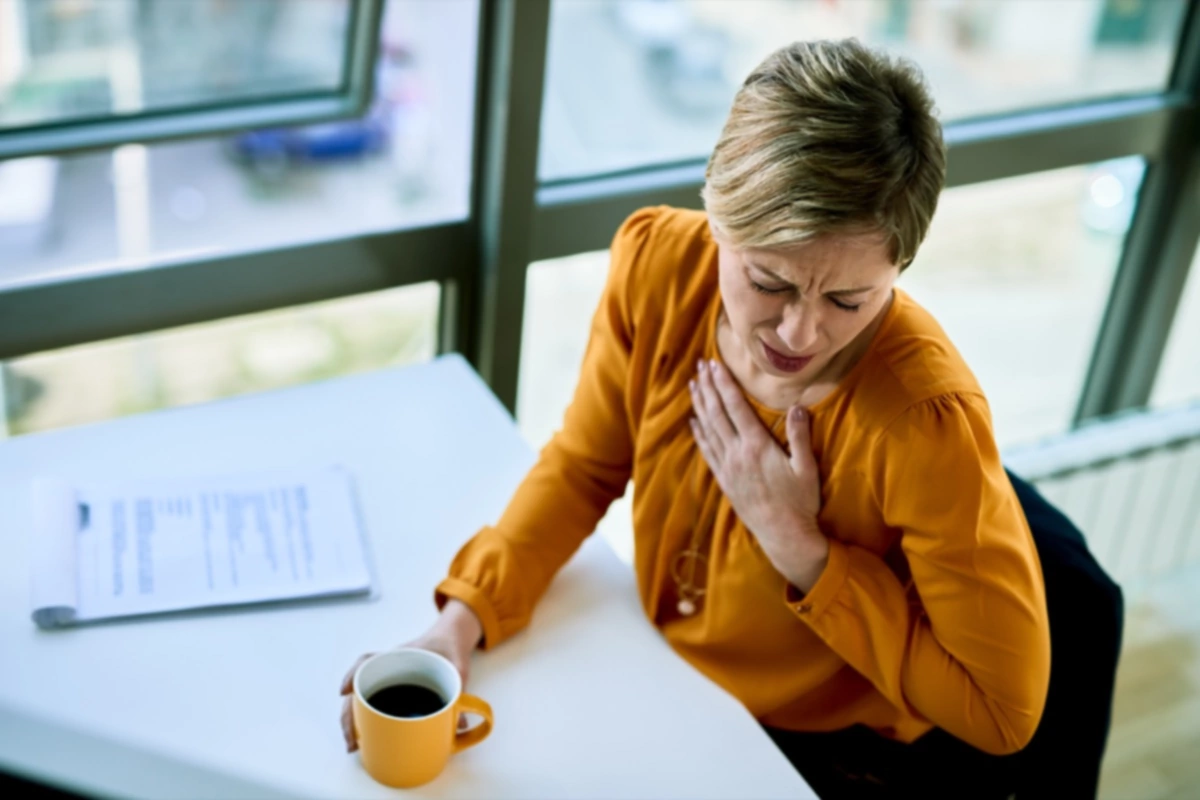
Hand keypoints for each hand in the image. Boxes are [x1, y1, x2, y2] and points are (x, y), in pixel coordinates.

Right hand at [339, 599, 482, 751]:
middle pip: (359, 688)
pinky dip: (366, 721)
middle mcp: (389, 669)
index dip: (353, 675)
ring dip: (354, 720)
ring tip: (355, 745)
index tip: (345, 692)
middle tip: (352, 739)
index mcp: (400, 656)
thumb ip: (460, 690)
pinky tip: (365, 738)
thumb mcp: (458, 666)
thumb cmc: (450, 648)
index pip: (368, 661)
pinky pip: (375, 705)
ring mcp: (389, 680)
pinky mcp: (395, 692)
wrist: (452, 638)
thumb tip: (459, 725)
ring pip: (362, 699)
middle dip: (349, 714)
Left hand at [689, 358, 828, 592]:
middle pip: (717, 413)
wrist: (784, 535)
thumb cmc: (800, 503)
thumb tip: (797, 406)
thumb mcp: (806, 468)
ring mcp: (728, 467)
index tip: (715, 364)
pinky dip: (699, 433)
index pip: (736, 407)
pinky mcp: (724, 480)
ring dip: (700, 404)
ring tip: (693, 384)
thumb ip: (800, 436)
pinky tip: (693, 421)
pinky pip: (707, 451)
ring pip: (708, 429)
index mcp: (757, 446)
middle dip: (708, 387)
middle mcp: (737, 454)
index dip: (724, 384)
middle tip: (700, 365)